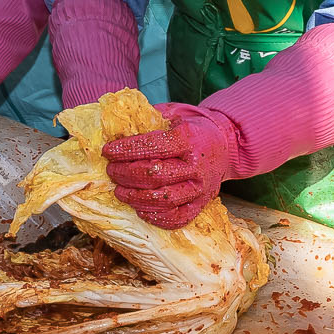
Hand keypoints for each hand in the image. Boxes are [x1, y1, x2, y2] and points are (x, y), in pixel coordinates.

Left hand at [104, 104, 243, 228]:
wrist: (225, 144)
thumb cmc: (192, 128)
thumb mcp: (172, 114)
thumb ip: (148, 120)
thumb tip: (115, 130)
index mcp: (189, 138)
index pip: (154, 146)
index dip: (127, 150)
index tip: (108, 151)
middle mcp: (197, 165)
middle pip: (155, 175)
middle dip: (126, 174)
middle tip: (111, 171)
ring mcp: (201, 188)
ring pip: (164, 200)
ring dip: (136, 198)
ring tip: (120, 191)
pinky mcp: (202, 204)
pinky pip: (178, 218)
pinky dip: (155, 217)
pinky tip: (140, 208)